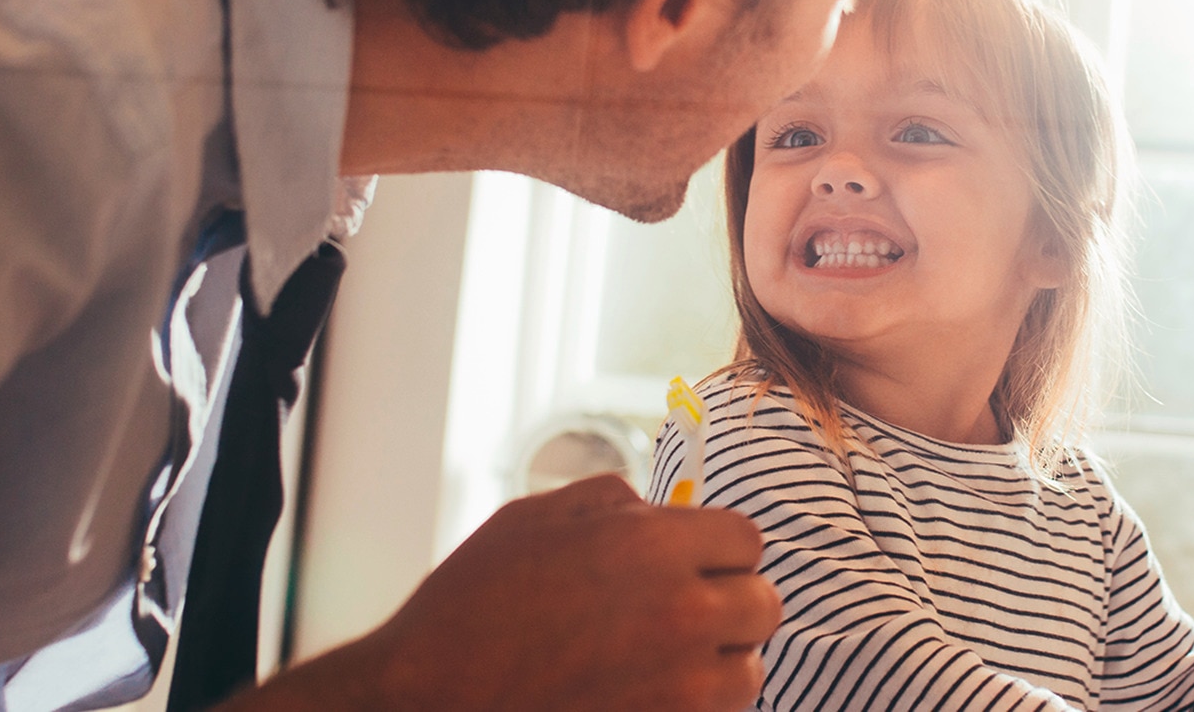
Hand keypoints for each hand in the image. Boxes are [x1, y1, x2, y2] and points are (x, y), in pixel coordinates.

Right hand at [227, 473, 779, 710]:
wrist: (430, 699)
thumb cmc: (471, 605)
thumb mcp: (536, 519)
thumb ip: (613, 502)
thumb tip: (661, 507)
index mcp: (652, 545)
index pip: (746, 539)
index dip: (720, 547)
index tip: (697, 559)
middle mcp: (680, 612)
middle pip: (763, 604)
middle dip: (732, 602)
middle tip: (688, 608)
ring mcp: (679, 685)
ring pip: (750, 670)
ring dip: (721, 661)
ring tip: (666, 657)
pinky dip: (697, 705)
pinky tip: (649, 691)